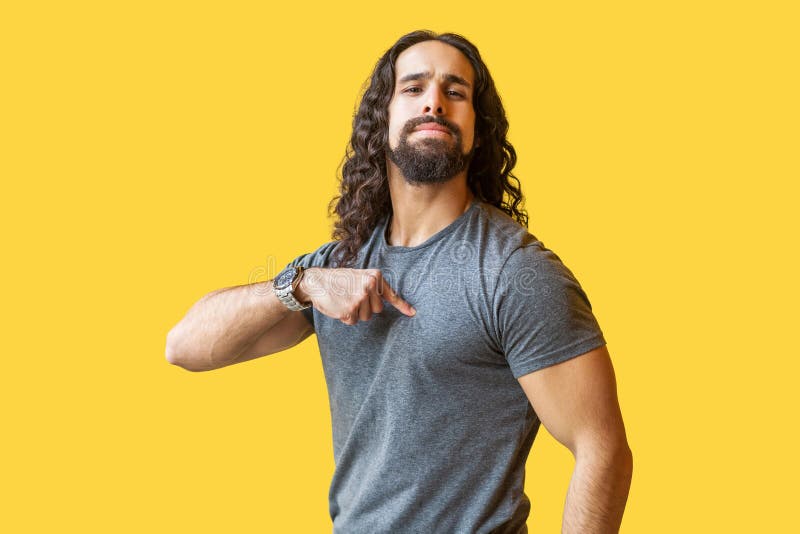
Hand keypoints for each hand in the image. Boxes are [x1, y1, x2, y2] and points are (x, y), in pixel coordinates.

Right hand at [294, 268, 415, 325]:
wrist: (316, 281)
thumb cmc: (339, 280)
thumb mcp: (359, 277)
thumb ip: (375, 287)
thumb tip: (396, 301)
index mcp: (374, 277)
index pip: (391, 295)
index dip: (403, 306)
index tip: (413, 313)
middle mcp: (369, 286)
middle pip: (377, 310)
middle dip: (366, 307)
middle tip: (352, 296)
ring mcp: (360, 298)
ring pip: (366, 317)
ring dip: (355, 313)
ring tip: (345, 299)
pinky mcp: (350, 310)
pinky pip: (353, 321)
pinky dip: (346, 317)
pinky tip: (339, 306)